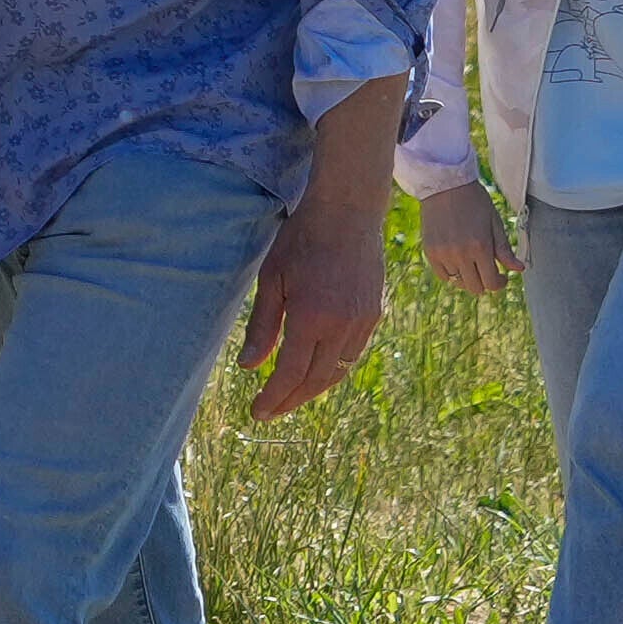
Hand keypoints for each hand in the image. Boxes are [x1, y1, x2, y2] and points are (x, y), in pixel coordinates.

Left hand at [237, 149, 393, 422]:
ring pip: (337, 371)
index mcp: (312, 317)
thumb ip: (263, 326)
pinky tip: (315, 371)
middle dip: (290, 401)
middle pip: (315, 380)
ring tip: (289, 397)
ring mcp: (362, 322)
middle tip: (270, 411)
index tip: (257, 412)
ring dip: (312, 389)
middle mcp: (341, 326)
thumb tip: (249, 367)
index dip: (273, 398)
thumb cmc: (301, 239)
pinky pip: (352, 354)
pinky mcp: (374, 314)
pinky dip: (332, 369)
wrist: (348, 211)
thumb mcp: (271, 278)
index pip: (291, 374)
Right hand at [416, 181, 508, 292]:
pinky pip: (443, 276)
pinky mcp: (430, 252)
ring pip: (459, 282)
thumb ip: (505, 249)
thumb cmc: (474, 200)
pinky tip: (458, 261)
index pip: (491, 283)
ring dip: (468, 276)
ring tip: (471, 261)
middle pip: (475, 288)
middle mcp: (461, 254)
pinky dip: (452, 273)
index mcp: (481, 247)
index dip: (499, 283)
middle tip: (488, 270)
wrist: (445, 184)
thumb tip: (519, 269)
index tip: (501, 277)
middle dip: (485, 282)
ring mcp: (443, 254)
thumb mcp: (494, 222)